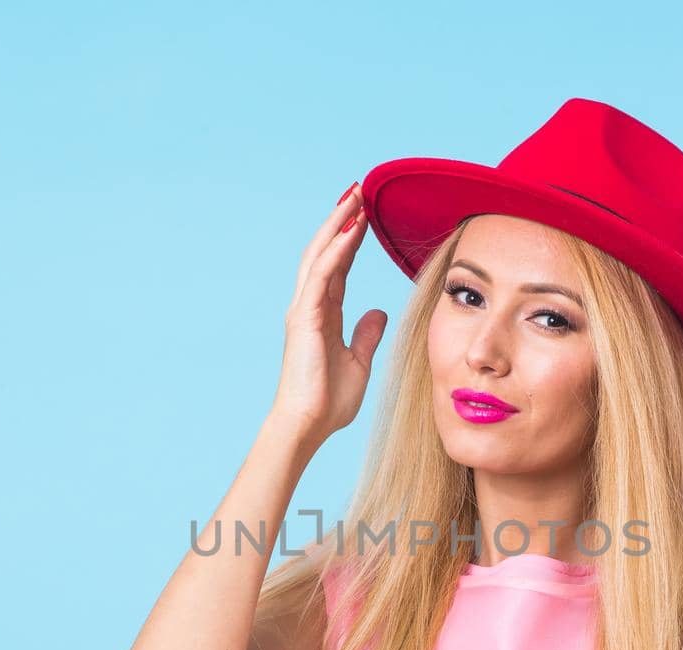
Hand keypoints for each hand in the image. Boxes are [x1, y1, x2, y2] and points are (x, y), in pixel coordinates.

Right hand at [270, 181, 387, 445]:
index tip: (364, 213)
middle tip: (358, 190)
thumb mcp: (358, 363)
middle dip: (341, 218)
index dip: (350, 238)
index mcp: (323, 314)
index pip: (337, 265)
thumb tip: (378, 313)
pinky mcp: (305, 316)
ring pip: (320, 254)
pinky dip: (338, 248)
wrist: (307, 425)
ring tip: (355, 195)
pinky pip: (323, 273)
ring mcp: (304, 308)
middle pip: (325, 250)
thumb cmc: (328, 403)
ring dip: (338, 223)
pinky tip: (354, 228)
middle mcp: (310, 305)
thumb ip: (365, 335)